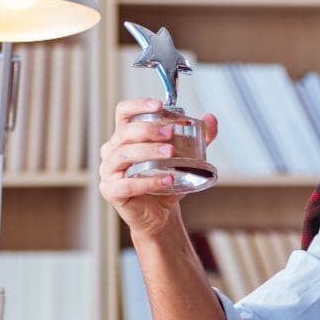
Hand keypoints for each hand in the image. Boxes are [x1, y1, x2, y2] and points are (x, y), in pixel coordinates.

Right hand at [98, 98, 218, 238]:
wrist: (160, 213)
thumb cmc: (166, 181)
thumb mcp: (185, 156)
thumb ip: (200, 138)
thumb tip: (211, 119)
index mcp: (125, 136)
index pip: (124, 112)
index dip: (138, 105)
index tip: (159, 106)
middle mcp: (112, 151)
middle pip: (125, 133)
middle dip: (148, 130)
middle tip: (170, 133)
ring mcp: (109, 171)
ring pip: (124, 155)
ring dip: (148, 152)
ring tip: (171, 154)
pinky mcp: (112, 191)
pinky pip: (128, 184)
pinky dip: (149, 181)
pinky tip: (168, 180)